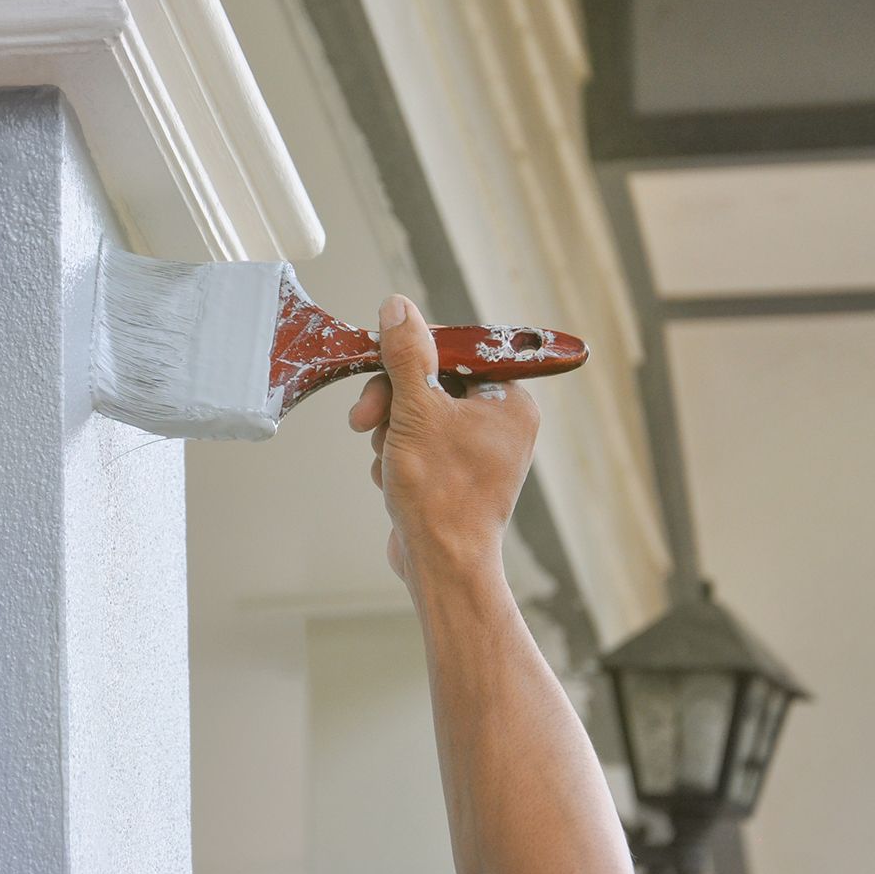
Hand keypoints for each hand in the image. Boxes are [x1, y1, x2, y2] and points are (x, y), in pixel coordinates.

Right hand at [347, 294, 539, 588]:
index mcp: (509, 401)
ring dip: (391, 431)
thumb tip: (398, 307)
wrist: (442, 565)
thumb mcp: (416, 411)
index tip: (378, 362)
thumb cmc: (440, 492)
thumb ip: (407, 356)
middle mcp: (501, 422)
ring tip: (387, 460)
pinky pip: (418, 443)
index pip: (457, 350)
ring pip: (418, 413)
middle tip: (365, 419)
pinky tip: (392, 478)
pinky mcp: (455, 475)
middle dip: (393, 402)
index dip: (412, 355)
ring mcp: (479, 451)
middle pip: (431, 382)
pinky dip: (397, 455)